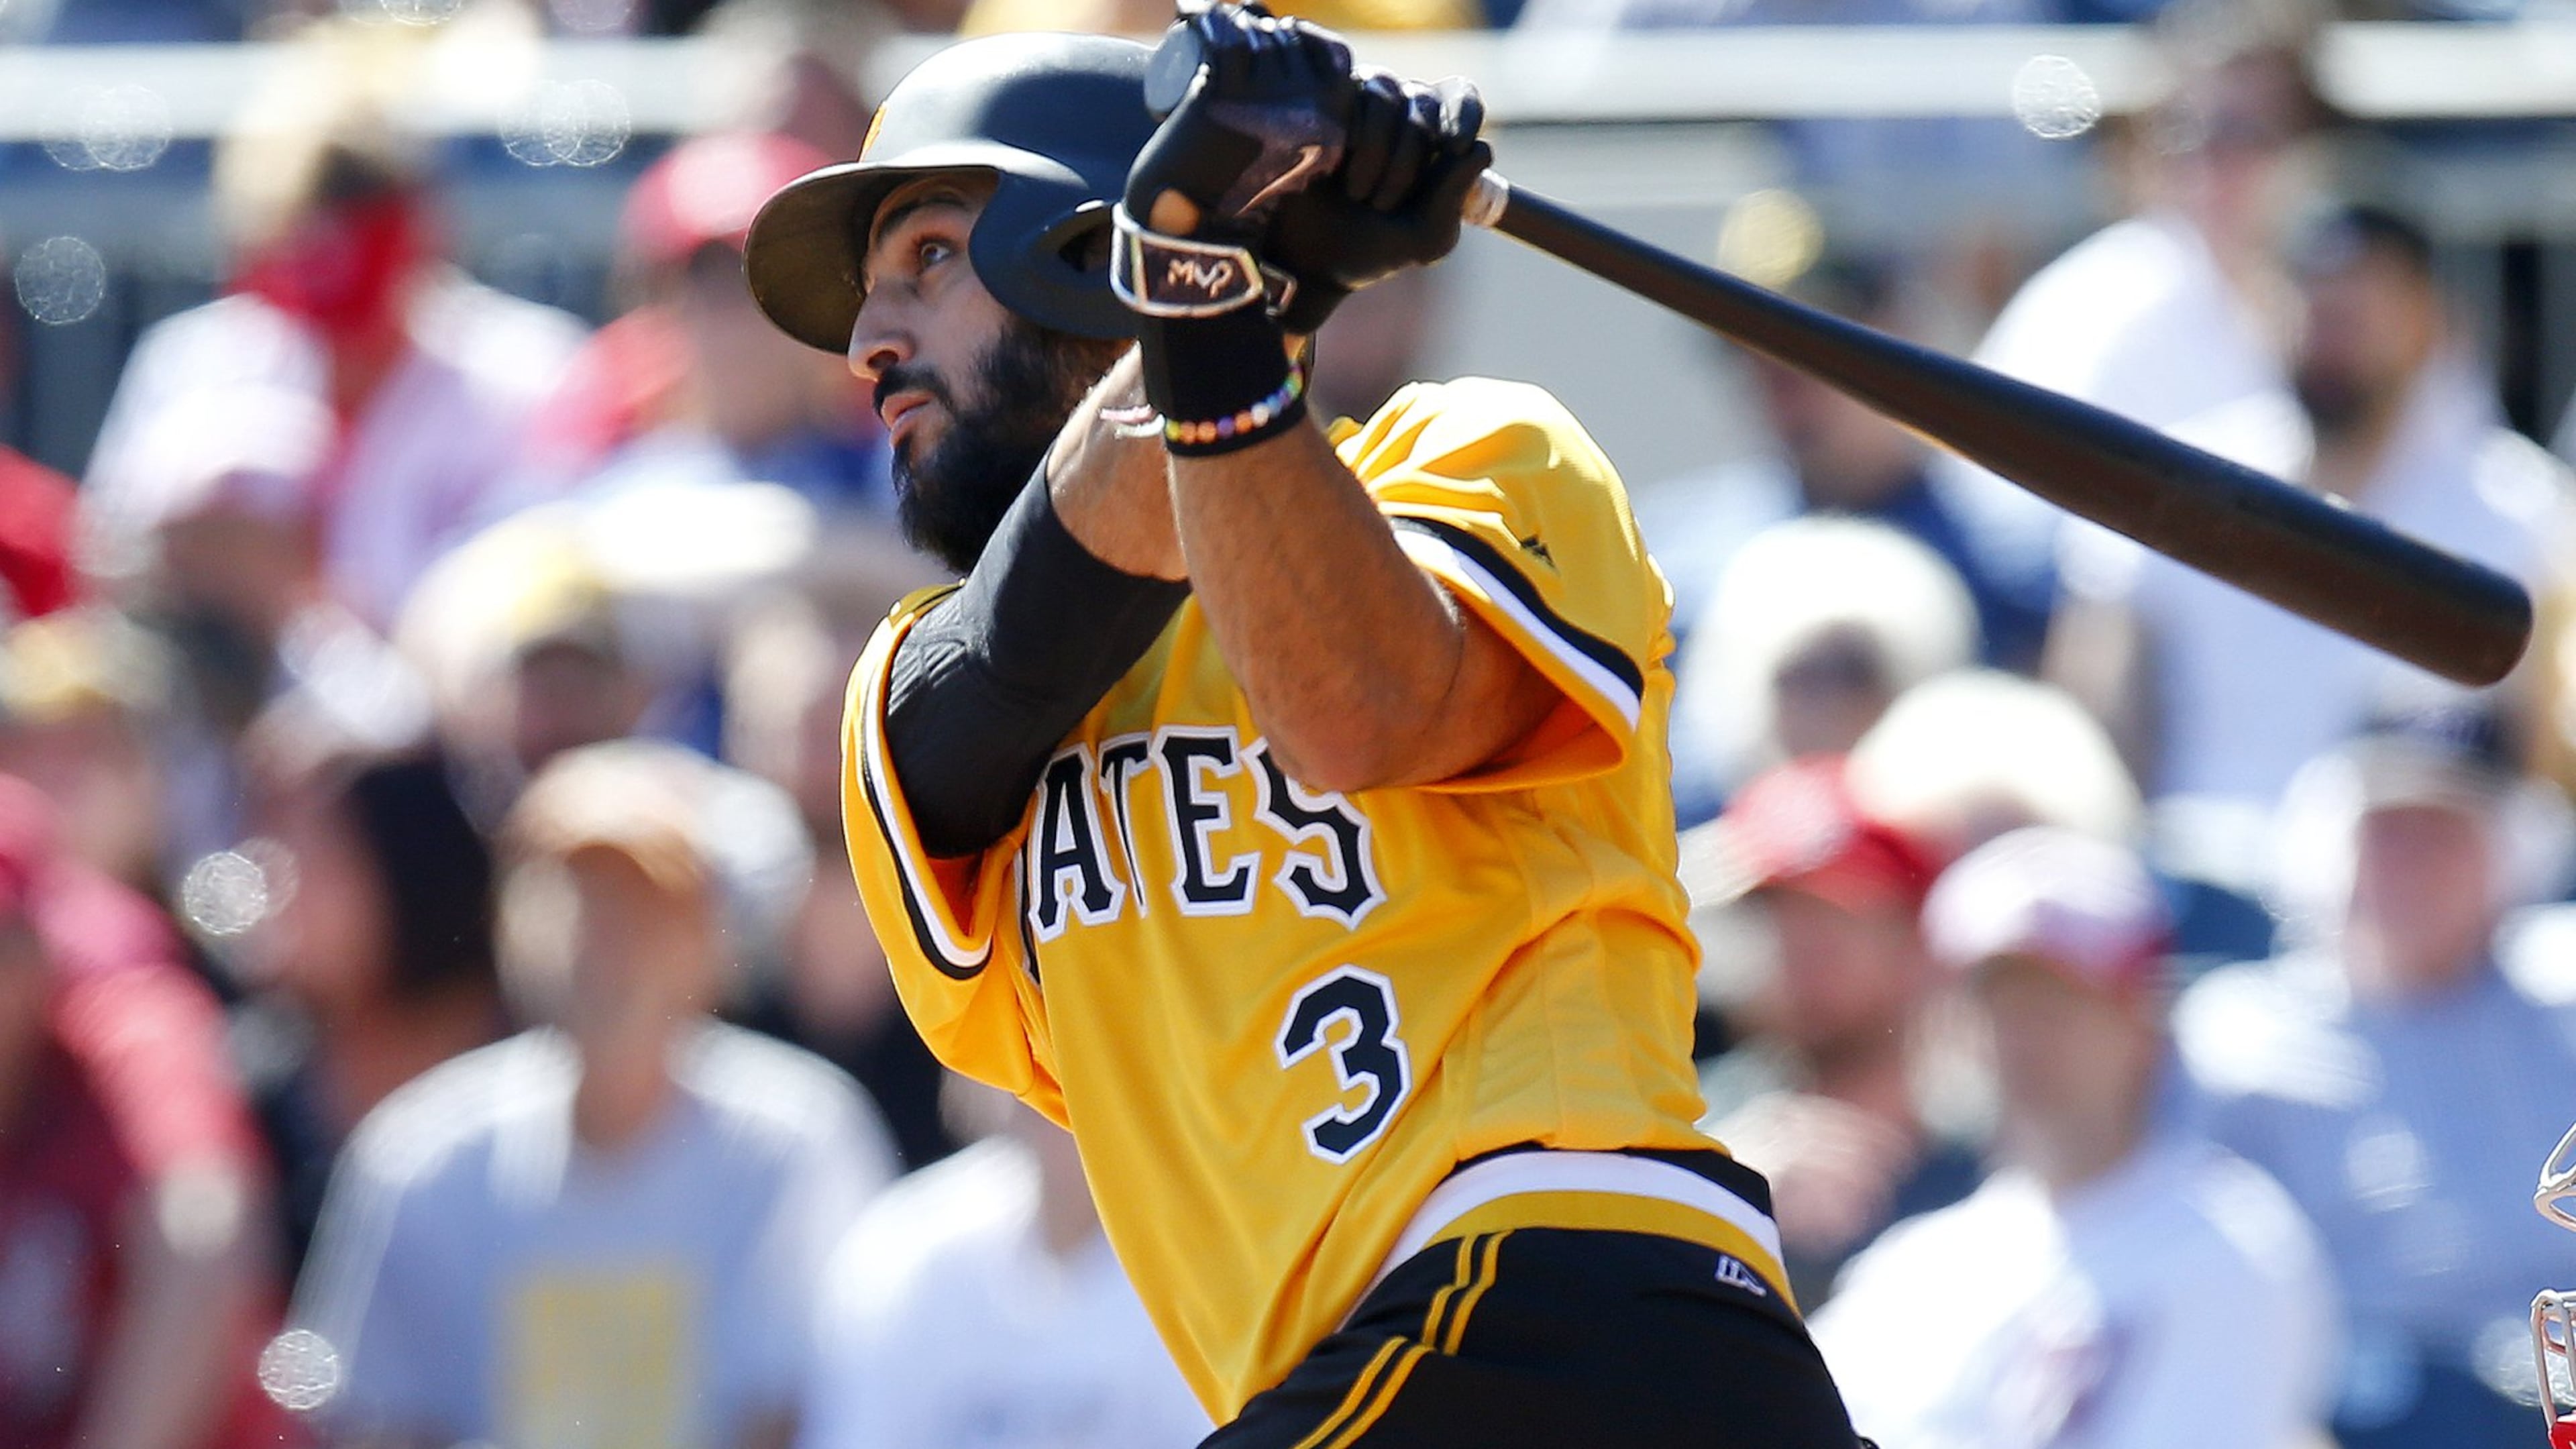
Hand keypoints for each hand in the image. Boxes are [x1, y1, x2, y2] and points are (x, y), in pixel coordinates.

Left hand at [1125, 5, 1352, 241]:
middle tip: (1227, 36)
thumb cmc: (1246, 202)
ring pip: (1256, 34)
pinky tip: (1187, 12)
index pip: (1332, 52)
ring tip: (1204, 24)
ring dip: (1228, 20)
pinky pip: (1222, 35)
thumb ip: (1311, 144)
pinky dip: (1200, 15)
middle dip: (1258, 29)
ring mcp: (1271, 96)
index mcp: (1338, 121)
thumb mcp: (1294, 166)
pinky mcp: (1228, 92)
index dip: (1301, 36)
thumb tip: (1310, 105)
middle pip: (1289, 39)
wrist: (1201, 228)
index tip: (1273, 39)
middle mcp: (1313, 104)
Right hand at [1262, 69, 1487, 333]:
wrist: (1309, 261)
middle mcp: (1402, 114)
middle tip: (1384, 204)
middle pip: (1425, 102)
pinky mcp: (1326, 104)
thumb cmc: (1373, 251)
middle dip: (1409, 158)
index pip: (1460, 98)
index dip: (1463, 114)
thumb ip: (1456, 198)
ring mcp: (1361, 104)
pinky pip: (1350, 94)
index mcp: (1436, 141)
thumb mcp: (1427, 239)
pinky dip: (1351, 134)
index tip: (1456, 146)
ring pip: (1388, 94)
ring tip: (1357, 194)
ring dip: (1378, 151)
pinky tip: (1334, 167)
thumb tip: (1480, 148)